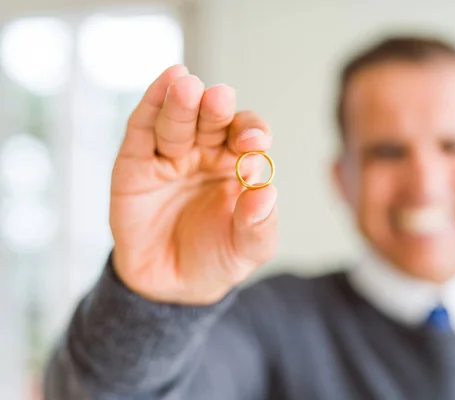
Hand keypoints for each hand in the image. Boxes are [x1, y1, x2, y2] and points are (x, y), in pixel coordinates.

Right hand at [109, 65, 277, 304]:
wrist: (170, 285)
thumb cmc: (215, 259)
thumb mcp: (247, 250)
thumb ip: (259, 225)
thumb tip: (267, 192)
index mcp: (237, 165)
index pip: (247, 137)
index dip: (252, 133)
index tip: (253, 142)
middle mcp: (206, 153)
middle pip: (212, 121)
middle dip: (215, 109)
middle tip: (218, 98)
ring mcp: (171, 155)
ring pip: (177, 121)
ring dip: (182, 102)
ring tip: (188, 87)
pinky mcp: (136, 162)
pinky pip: (143, 129)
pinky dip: (152, 104)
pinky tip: (165, 82)